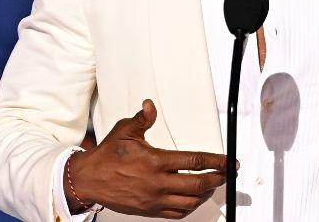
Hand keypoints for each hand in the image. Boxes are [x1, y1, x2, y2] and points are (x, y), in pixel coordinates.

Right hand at [66, 99, 228, 218]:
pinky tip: (195, 199)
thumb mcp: (124, 131)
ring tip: (213, 185)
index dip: (216, 161)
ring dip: (206, 194)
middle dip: (218, 179)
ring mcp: (154, 199)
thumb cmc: (107, 156)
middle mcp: (157, 182)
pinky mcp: (149, 210)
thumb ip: (143, 119)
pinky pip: (176, 213)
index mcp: (155, 161)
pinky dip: (190, 207)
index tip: (228, 161)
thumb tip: (150, 106)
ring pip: (190, 202)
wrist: (89, 180)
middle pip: (198, 184)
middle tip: (227, 173)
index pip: (194, 161)